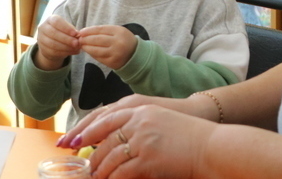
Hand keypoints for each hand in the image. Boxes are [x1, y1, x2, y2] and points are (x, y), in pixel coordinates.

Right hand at [35, 15, 79, 69]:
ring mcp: (41, 39)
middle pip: (53, 33)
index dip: (66, 28)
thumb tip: (78, 36)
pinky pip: (53, 52)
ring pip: (52, 44)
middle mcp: (43, 28)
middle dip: (67, 39)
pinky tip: (72, 52)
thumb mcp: (68, 29)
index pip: (56, 21)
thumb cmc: (63, 32)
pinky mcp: (42, 49)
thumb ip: (73, 31)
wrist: (53, 44)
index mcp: (50, 19)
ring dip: (66, 47)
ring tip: (76, 48)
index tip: (76, 33)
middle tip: (77, 43)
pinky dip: (64, 52)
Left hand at [68, 104, 215, 178]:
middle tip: (83, 167)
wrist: (210, 146)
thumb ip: (137, 123)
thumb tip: (111, 139)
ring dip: (100, 171)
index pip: (104, 117)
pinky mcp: (147, 159)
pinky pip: (121, 173)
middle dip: (89, 155)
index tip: (71, 140)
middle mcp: (139, 121)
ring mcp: (143, 140)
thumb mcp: (160, 119)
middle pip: (103, 139)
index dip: (85, 130)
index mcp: (141, 108)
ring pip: (108, 157)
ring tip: (96, 178)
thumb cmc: (188, 136)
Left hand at [79, 25, 137, 69]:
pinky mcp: (112, 62)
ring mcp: (115, 53)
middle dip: (85, 39)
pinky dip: (91, 54)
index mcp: (119, 31)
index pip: (100, 29)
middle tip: (79, 39)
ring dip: (86, 47)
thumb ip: (104, 31)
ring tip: (81, 45)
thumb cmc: (123, 40)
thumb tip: (85, 32)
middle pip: (97, 39)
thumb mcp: (117, 32)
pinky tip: (88, 51)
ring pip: (96, 49)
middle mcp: (118, 42)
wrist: (135, 54)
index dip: (88, 30)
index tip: (81, 32)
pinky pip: (98, 57)